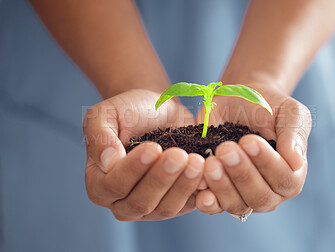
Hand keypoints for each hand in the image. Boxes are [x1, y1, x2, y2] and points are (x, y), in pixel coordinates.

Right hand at [83, 89, 204, 220]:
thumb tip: (107, 162)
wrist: (159, 112)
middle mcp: (123, 202)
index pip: (114, 185)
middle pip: (141, 202)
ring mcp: (151, 208)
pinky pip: (189, 205)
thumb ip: (99, 136)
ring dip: (182, 186)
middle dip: (161, 179)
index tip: (153, 148)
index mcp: (99, 184)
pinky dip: (199, 191)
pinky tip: (207, 172)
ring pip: (166, 208)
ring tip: (196, 161)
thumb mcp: (106, 114)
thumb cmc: (130, 112)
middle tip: (179, 156)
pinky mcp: (177, 204)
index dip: (133, 169)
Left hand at [195, 83, 310, 214]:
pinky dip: (206, 199)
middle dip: (242, 174)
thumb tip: (296, 161)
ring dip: (222, 186)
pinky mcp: (219, 193)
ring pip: (236, 204)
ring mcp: (243, 195)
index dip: (266, 163)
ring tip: (211, 162)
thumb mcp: (288, 112)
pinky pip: (213, 205)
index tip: (249, 140)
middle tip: (226, 149)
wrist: (237, 100)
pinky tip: (199, 185)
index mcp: (291, 174)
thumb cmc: (267, 106)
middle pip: (260, 197)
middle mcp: (270, 191)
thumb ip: (293, 134)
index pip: (284, 179)